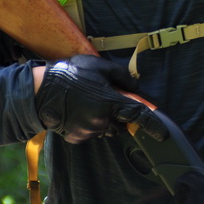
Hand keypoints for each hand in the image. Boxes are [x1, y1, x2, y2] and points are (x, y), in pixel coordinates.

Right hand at [35, 55, 165, 142]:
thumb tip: (135, 88)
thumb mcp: (99, 66)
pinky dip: (88, 123)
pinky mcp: (77, 138)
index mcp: (111, 103)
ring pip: (105, 127)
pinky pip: (90, 131)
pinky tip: (77, 110)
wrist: (41, 91)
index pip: (139, 116)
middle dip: (118, 113)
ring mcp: (89, 131)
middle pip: (121, 122)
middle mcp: (102, 120)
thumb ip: (122, 76)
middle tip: (102, 97)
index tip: (163, 134)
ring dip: (103, 118)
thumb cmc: (71, 74)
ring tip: (86, 101)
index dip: (153, 125)